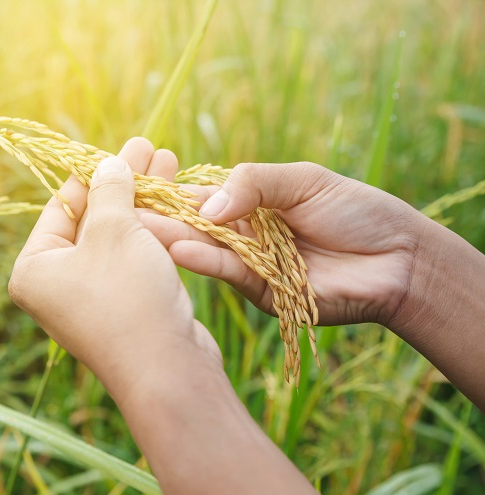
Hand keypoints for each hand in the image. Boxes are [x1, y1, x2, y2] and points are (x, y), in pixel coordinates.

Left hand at [8, 138, 219, 399]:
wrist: (167, 370)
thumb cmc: (128, 295)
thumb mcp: (115, 231)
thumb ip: (109, 190)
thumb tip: (108, 165)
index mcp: (35, 268)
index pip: (62, 205)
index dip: (95, 171)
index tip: (121, 146)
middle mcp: (56, 284)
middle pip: (92, 219)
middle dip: (124, 183)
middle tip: (149, 148)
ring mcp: (91, 298)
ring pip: (118, 238)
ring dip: (144, 201)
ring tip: (168, 162)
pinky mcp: (124, 306)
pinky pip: (133, 259)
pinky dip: (152, 231)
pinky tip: (174, 203)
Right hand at [142, 160, 484, 409]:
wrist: (397, 258)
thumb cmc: (354, 210)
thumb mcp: (302, 180)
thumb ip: (253, 184)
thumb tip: (206, 205)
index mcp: (248, 203)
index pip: (199, 195)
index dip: (168, 191)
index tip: (133, 186)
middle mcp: (241, 234)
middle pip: (193, 225)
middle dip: (159, 218)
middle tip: (118, 213)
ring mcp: (249, 264)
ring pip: (204, 250)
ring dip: (171, 240)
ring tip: (137, 232)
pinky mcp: (261, 291)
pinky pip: (228, 272)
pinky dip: (205, 261)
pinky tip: (179, 250)